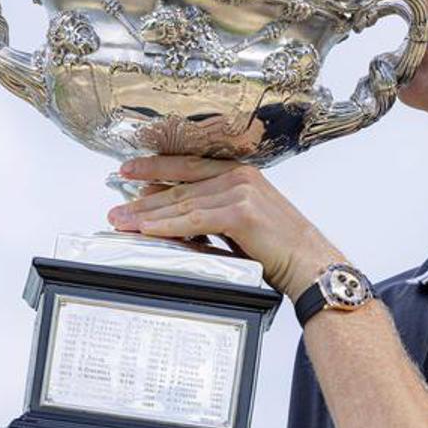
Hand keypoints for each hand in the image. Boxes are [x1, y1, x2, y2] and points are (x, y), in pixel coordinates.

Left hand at [107, 156, 344, 300]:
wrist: (311, 263)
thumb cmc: (282, 248)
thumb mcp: (244, 221)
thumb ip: (214, 210)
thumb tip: (177, 211)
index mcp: (242, 172)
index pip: (189, 165)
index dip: (155, 167)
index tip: (128, 172)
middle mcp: (240, 176)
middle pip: (180, 184)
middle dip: (143, 196)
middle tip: (116, 207)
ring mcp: (240, 192)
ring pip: (182, 203)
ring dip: (148, 214)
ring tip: (123, 222)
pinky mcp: (240, 213)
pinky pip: (193, 220)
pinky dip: (167, 225)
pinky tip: (148, 229)